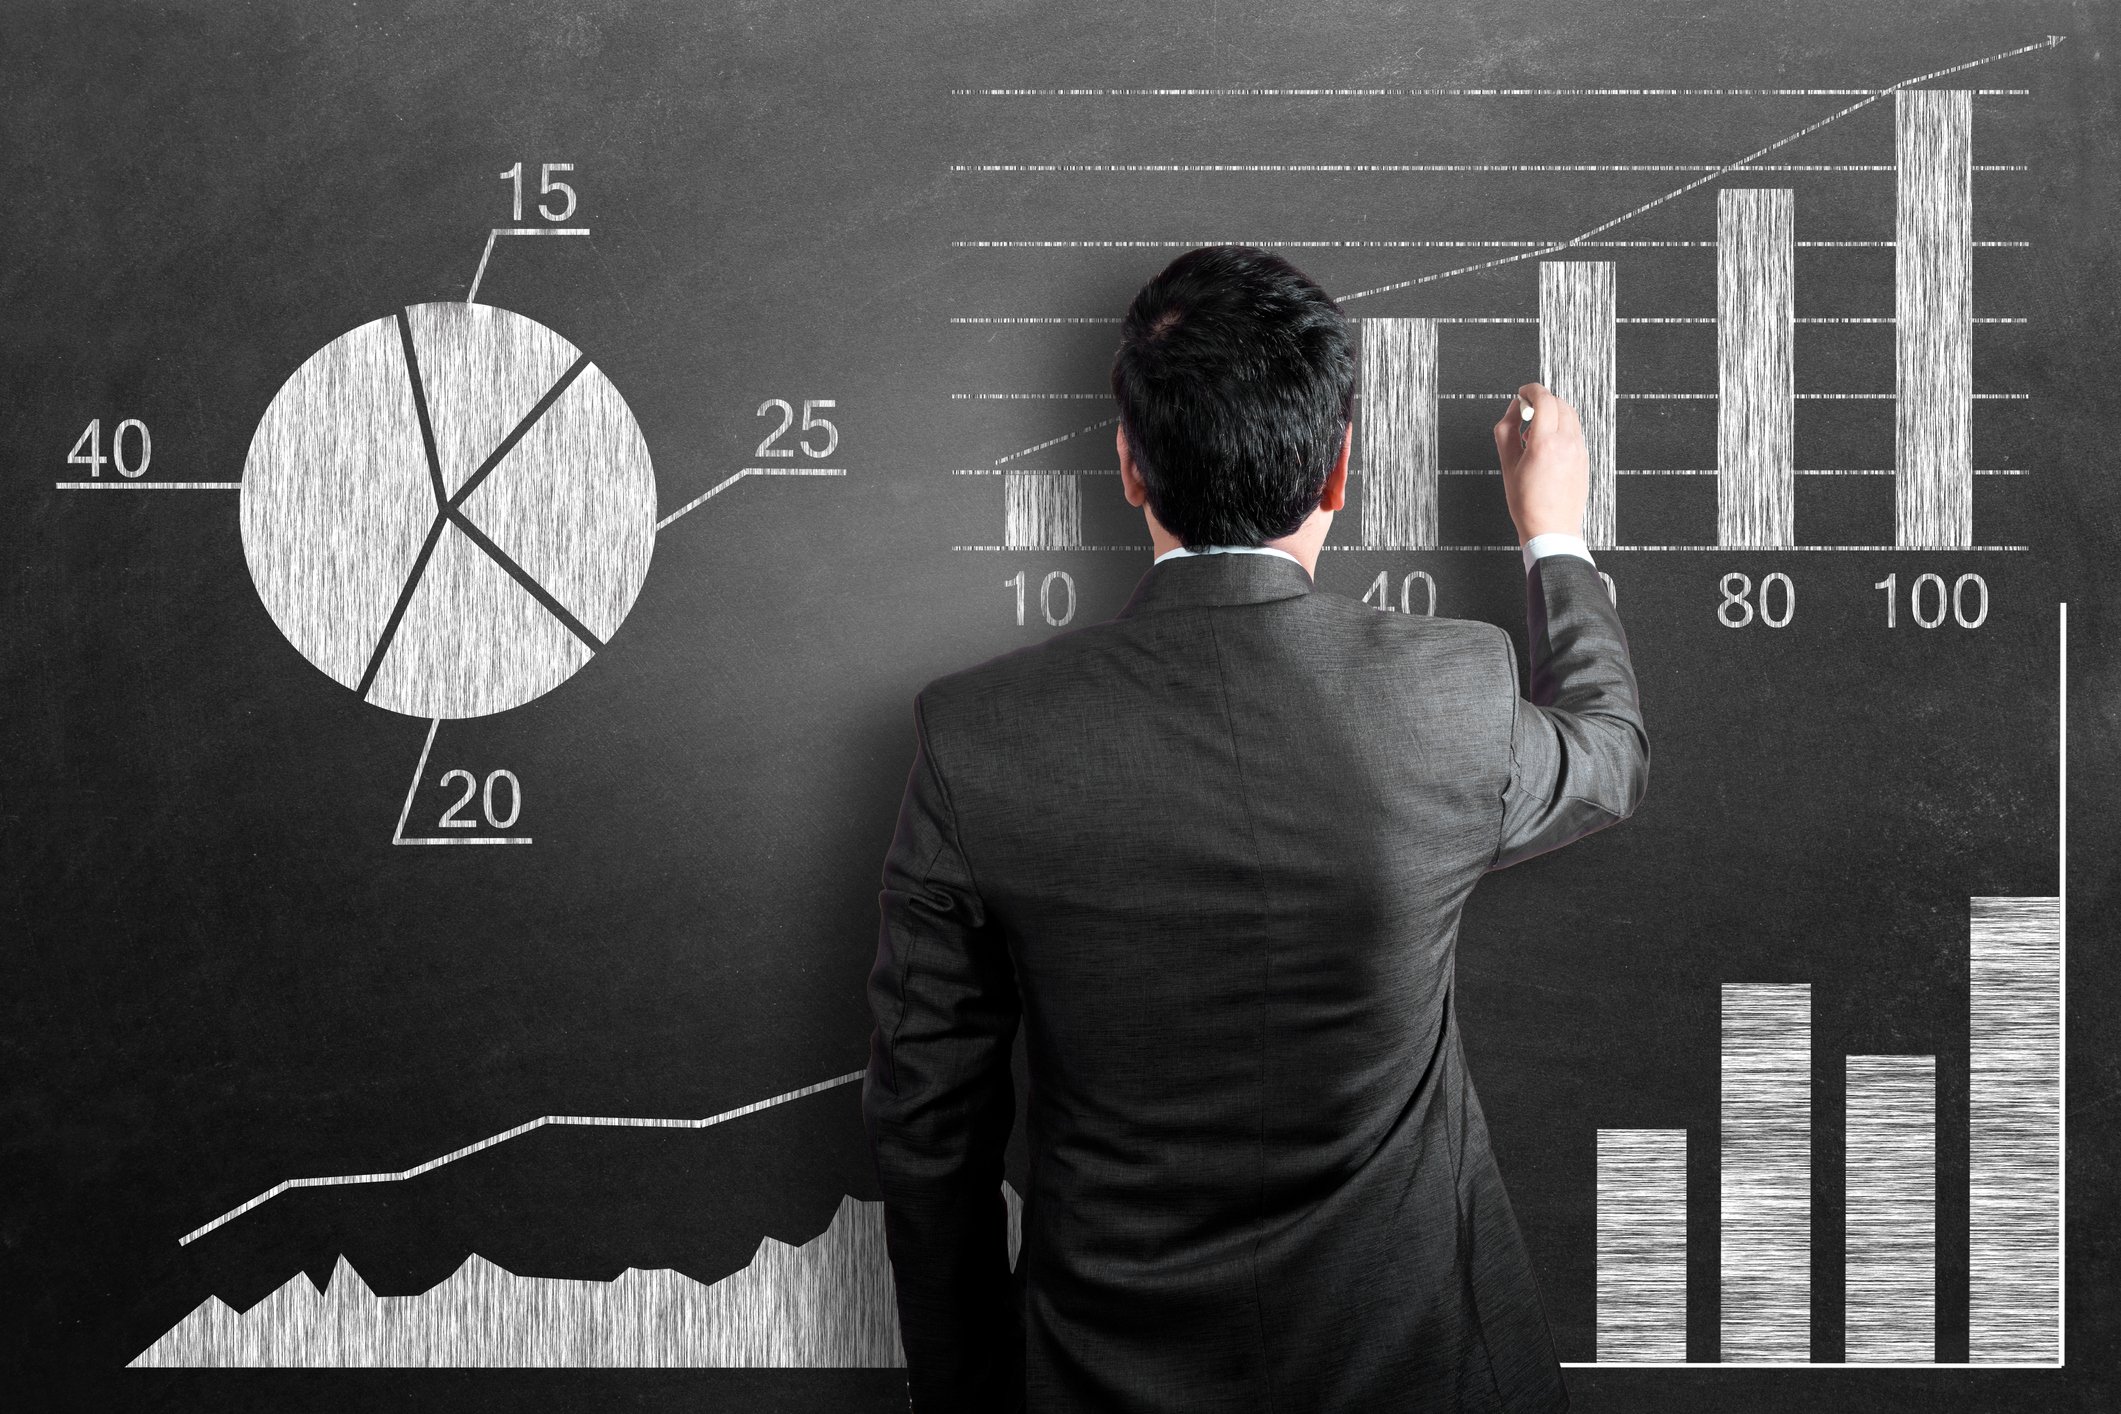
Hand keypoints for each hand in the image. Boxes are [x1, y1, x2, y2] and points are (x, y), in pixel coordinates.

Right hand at [1492, 382, 1587, 544]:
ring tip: (1536, 430)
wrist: (1551, 529)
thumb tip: (1514, 409)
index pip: (1544, 399)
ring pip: (1570, 415)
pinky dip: (1562, 427)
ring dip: (1553, 412)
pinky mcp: (1584, 458)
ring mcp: (1579, 450)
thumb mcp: (1507, 465)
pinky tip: (1548, 444)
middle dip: (1542, 400)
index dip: (1531, 390)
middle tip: (1526, 410)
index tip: (1523, 393)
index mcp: (1545, 443)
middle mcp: (1566, 443)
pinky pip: (1575, 431)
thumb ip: (1507, 430)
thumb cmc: (1528, 504)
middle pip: (1559, 403)